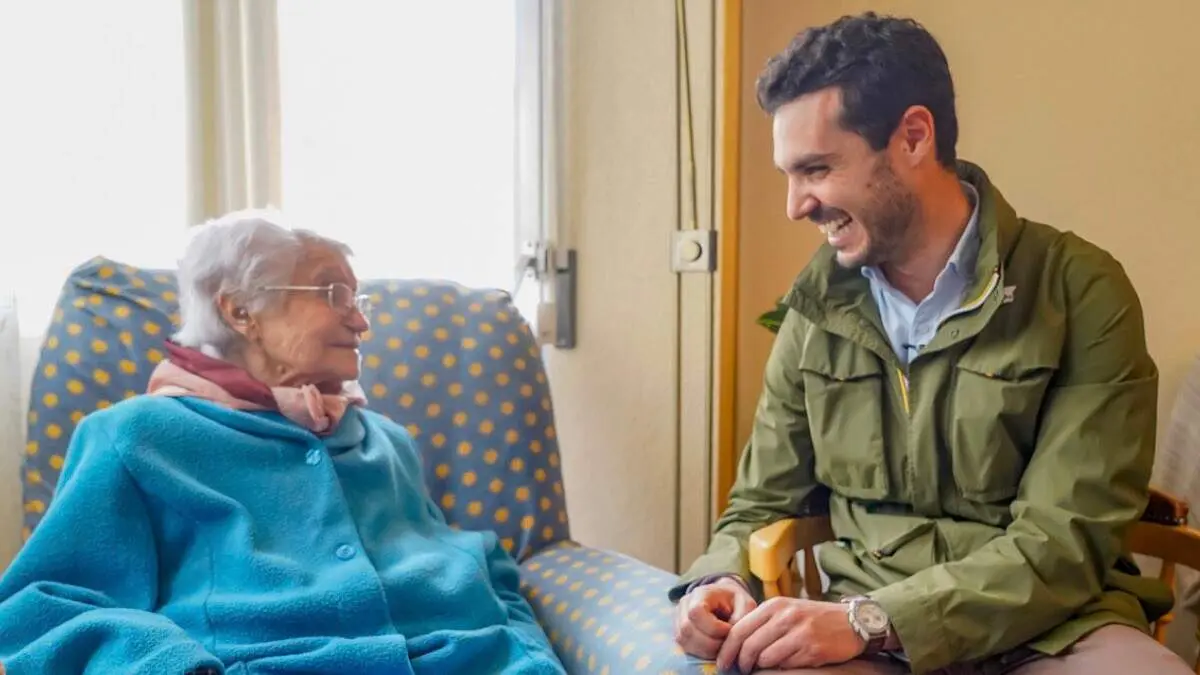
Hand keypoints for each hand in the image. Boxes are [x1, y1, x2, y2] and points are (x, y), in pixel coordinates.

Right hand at [673, 577, 757, 659]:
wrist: (725, 600)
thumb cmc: (736, 602)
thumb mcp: (745, 604)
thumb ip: (741, 618)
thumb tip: (730, 637)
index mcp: (700, 593)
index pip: (696, 612)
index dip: (713, 627)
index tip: (729, 630)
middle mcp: (684, 605)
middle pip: (687, 630)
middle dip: (710, 643)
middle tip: (727, 644)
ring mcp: (678, 618)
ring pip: (684, 641)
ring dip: (705, 650)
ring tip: (722, 648)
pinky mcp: (679, 632)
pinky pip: (684, 647)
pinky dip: (701, 652)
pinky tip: (714, 649)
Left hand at [717, 597, 864, 672]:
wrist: (851, 622)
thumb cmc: (813, 618)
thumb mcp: (786, 611)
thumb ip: (763, 623)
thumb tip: (736, 645)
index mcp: (774, 605)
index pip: (740, 629)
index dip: (727, 649)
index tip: (723, 663)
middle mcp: (785, 616)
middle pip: (749, 645)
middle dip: (741, 663)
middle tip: (741, 670)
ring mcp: (799, 632)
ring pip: (766, 658)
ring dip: (762, 667)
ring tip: (765, 667)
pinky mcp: (812, 648)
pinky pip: (786, 665)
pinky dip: (782, 668)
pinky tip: (787, 664)